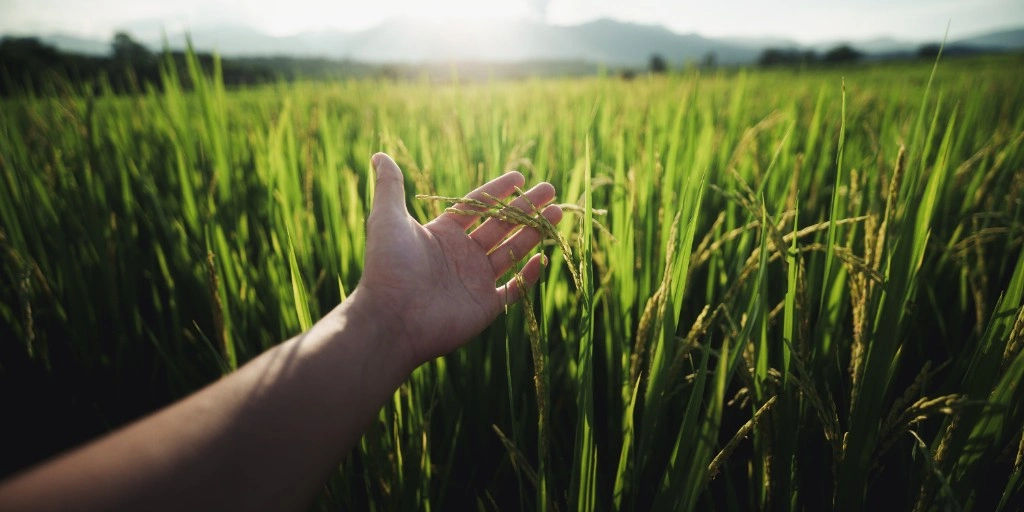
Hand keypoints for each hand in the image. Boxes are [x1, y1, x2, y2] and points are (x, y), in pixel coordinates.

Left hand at [354, 152, 562, 367]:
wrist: (392, 318)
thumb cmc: (389, 267)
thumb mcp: (387, 219)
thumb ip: (390, 187)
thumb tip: (380, 155)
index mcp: (442, 234)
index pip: (476, 206)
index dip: (498, 191)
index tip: (520, 177)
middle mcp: (461, 255)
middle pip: (500, 226)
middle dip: (526, 208)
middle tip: (550, 190)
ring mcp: (475, 281)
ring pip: (512, 252)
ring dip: (534, 233)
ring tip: (558, 213)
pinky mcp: (485, 307)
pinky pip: (514, 289)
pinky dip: (529, 276)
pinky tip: (543, 257)